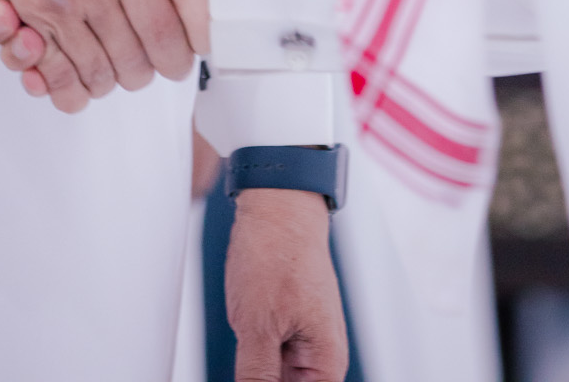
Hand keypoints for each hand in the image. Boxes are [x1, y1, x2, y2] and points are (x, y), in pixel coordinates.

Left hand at [226, 189, 346, 380]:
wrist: (276, 204)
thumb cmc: (277, 251)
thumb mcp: (258, 326)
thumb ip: (256, 378)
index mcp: (327, 363)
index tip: (253, 375)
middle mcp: (321, 355)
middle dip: (263, 379)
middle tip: (246, 360)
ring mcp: (304, 340)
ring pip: (277, 378)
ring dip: (257, 373)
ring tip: (249, 332)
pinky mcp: (287, 326)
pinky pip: (270, 359)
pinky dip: (254, 363)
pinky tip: (242, 345)